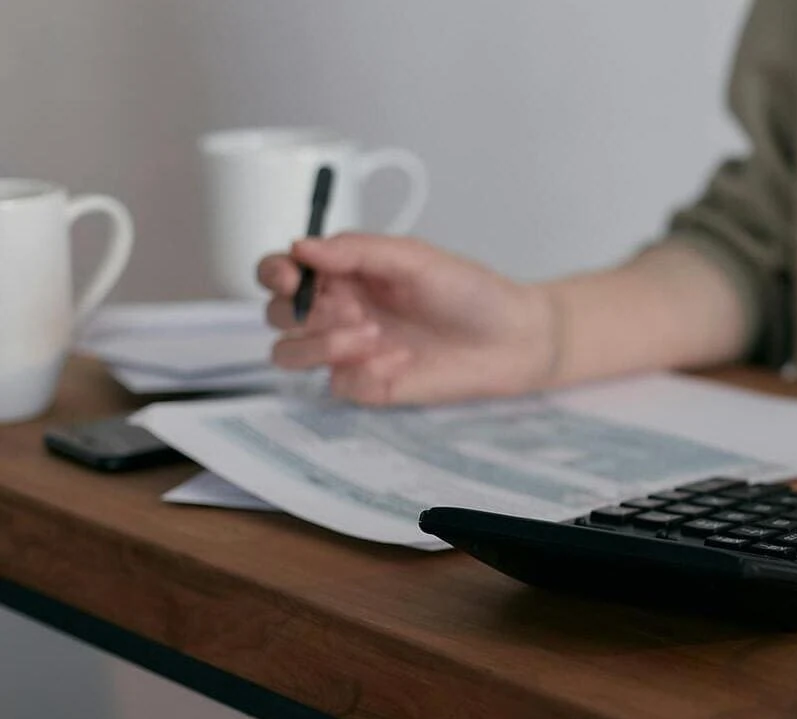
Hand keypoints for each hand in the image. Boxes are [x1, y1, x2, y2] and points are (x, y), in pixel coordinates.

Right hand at [259, 234, 557, 404]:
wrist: (513, 339)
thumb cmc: (469, 292)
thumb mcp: (414, 258)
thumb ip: (356, 250)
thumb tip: (301, 246)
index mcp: (343, 273)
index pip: (280, 272)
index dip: (274, 273)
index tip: (292, 276)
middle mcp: (337, 311)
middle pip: (276, 314)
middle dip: (301, 311)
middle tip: (354, 308)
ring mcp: (349, 352)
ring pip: (288, 353)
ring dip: (318, 344)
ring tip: (371, 333)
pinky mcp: (368, 386)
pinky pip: (338, 384)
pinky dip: (362, 372)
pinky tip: (401, 361)